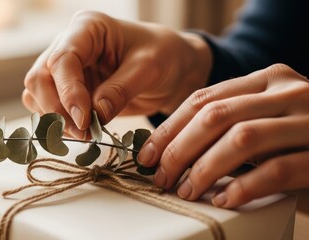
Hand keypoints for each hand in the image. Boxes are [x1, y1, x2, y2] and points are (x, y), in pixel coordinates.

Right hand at [22, 11, 210, 138]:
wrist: (170, 67)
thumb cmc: (163, 56)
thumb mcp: (149, 69)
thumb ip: (120, 90)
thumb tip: (94, 116)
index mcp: (87, 28)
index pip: (62, 59)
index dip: (68, 92)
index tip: (85, 121)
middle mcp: (69, 44)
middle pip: (40, 78)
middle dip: (57, 109)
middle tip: (82, 133)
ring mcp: (66, 68)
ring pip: (37, 94)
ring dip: (55, 118)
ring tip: (84, 134)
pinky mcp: (68, 89)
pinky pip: (47, 106)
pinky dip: (58, 122)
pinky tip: (79, 131)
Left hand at [138, 64, 308, 207]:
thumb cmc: (296, 135)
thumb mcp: (262, 116)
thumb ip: (228, 120)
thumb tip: (169, 147)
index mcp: (266, 79)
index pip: (204, 99)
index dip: (170, 128)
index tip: (148, 153)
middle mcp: (288, 91)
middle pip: (215, 116)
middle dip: (179, 149)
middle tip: (161, 175)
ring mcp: (308, 120)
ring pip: (241, 139)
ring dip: (205, 169)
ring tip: (187, 190)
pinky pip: (276, 170)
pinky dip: (243, 186)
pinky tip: (224, 199)